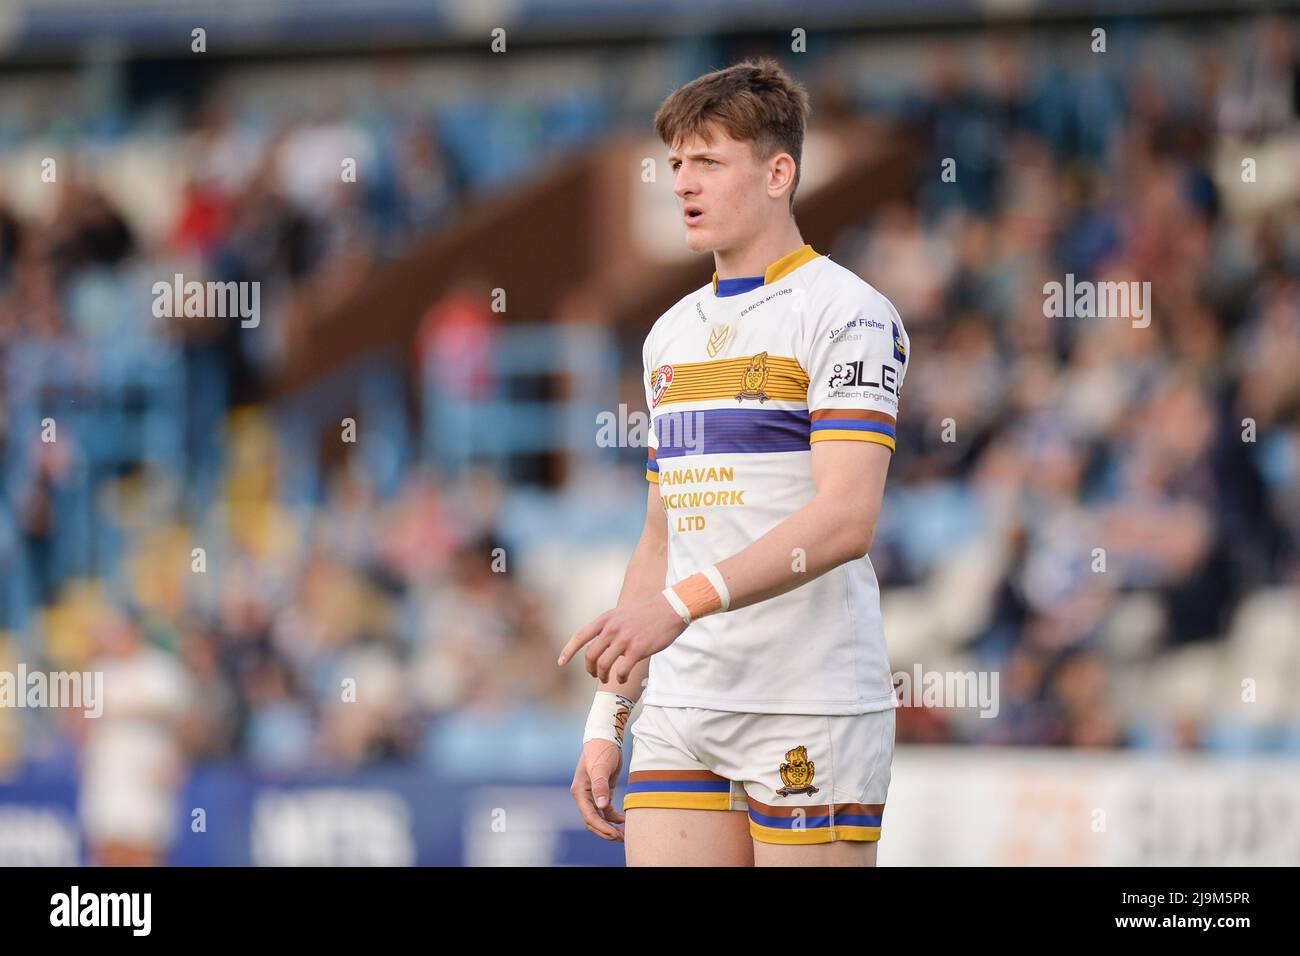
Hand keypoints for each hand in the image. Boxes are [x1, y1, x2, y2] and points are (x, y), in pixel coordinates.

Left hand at [556, 594, 686, 682]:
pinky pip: (622, 670)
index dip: (568, 651)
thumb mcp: (622, 614)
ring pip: (603, 665)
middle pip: (590, 655)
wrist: (670, 609)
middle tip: (595, 675)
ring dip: (603, 676)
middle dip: (590, 669)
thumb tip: (600, 647)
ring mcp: (624, 639)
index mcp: (606, 619)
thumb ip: (609, 627)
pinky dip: (619, 678)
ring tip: (608, 679)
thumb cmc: (647, 613)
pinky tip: (623, 678)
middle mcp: (612, 629)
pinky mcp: (638, 649)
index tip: (560, 663)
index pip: (580, 636)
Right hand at [570, 738, 624, 840]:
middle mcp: (584, 795)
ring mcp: (592, 794)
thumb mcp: (601, 767)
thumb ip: (601, 786)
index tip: (615, 834)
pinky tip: (624, 820)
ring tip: (624, 834)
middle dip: (606, 831)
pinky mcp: (602, 792)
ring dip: (610, 827)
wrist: (606, 736)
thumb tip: (602, 806)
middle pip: (593, 821)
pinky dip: (613, 818)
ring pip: (599, 818)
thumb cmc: (602, 750)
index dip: (602, 827)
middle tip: (622, 838)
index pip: (589, 816)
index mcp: (580, 791)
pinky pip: (606, 811)